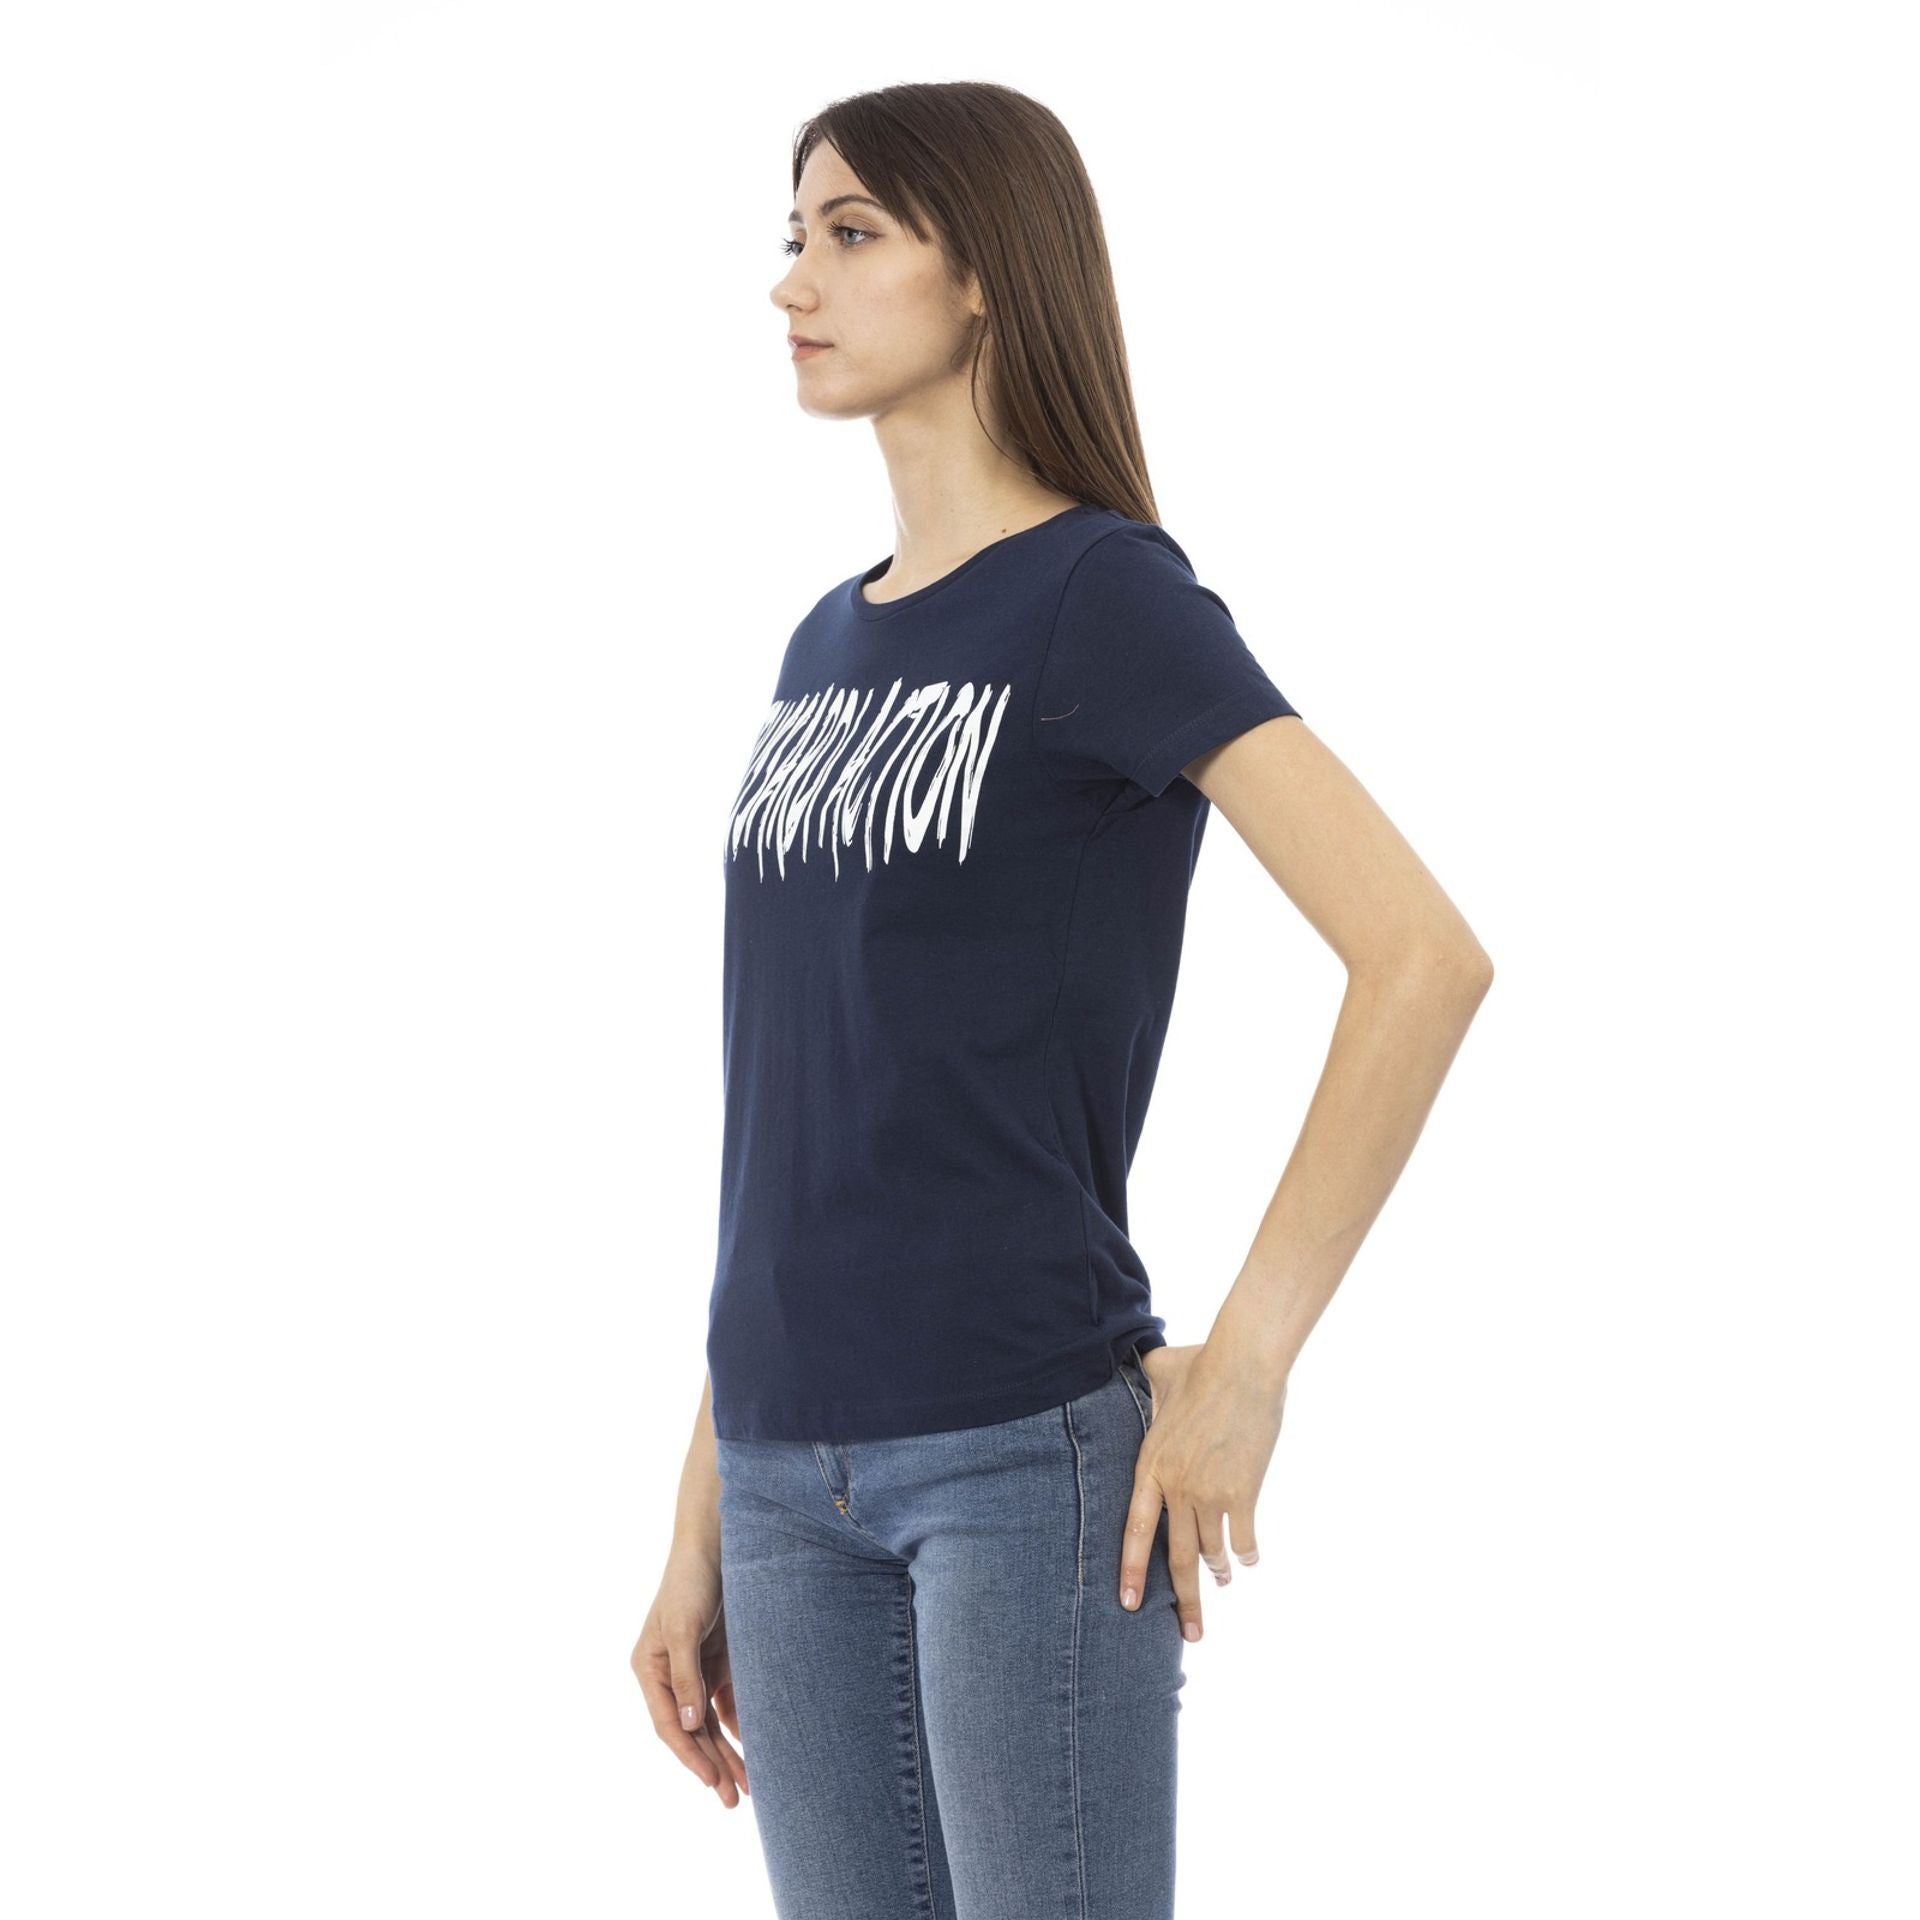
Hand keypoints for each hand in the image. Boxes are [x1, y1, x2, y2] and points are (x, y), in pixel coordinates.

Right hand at [630, 1542, 749, 1807]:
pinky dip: (740, 1724)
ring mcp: (695, 1667)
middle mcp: (670, 1674)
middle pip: (693, 1730)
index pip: (670, 1724)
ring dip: (728, 1752)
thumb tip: (691, 1726)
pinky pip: (728, 1701)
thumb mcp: (684, 1628)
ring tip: (749, 1786)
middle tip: (734, 1799)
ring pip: (711, 1722)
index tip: (712, 1782)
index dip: (690, 1756)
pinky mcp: (717, 1659)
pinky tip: (755, 1745)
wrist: (715, 1542)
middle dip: (713, 1765)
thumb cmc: (690, 1580)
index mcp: (650, 1669)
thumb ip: (686, 1676)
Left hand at [1119, 1341, 1286, 1641]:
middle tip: (1191, 1634)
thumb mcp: (1159, 1371)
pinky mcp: (1243, 1492)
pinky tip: (1251, 1559)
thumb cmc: (1201, 1362)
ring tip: (1224, 1578)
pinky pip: (1245, 1539)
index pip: (1134, 1530)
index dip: (1132, 1570)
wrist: (1242, 1364)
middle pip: (1176, 1557)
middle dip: (1184, 1600)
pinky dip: (1248, 1554)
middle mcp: (1177, 1486)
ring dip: (1219, 1570)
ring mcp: (1210, 1492)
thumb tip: (1143, 1360)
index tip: (1128, 1604)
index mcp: (1151, 1464)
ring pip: (1211, 1550)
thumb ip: (1148, 1380)